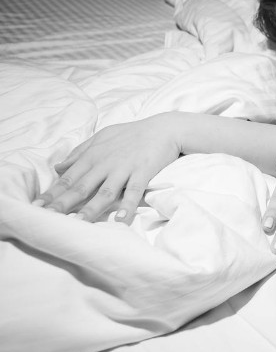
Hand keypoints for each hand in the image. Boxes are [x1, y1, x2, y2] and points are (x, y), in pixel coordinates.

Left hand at [33, 114, 180, 223]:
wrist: (164, 128)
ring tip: (78, 224)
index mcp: (93, 156)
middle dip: (62, 204)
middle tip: (47, 219)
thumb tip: (58, 168)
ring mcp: (124, 169)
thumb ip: (79, 153)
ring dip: (91, 209)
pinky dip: (128, 206)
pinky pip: (134, 192)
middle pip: (81, 187)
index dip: (51, 194)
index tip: (36, 208)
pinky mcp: (143, 172)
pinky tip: (121, 220)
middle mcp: (105, 163)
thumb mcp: (102, 137)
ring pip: (104, 192)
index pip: (67, 179)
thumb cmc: (131, 133)